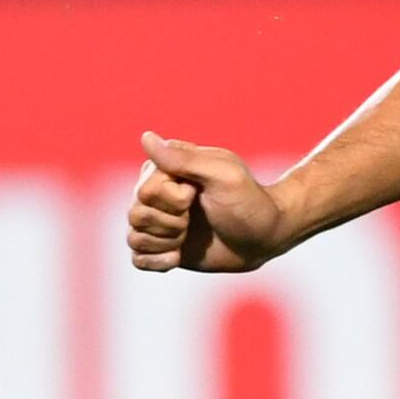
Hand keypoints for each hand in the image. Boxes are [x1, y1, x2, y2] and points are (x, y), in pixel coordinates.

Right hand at [125, 131, 292, 271]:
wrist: (265, 236)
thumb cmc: (249, 201)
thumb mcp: (223, 175)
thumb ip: (184, 159)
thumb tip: (146, 137)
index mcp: (165, 171)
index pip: (145, 192)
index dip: (174, 201)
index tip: (198, 195)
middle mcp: (156, 195)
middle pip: (136, 215)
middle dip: (172, 224)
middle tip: (196, 218)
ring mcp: (158, 222)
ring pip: (134, 237)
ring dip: (167, 242)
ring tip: (189, 236)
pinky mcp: (162, 247)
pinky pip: (138, 258)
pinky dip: (157, 261)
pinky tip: (178, 256)